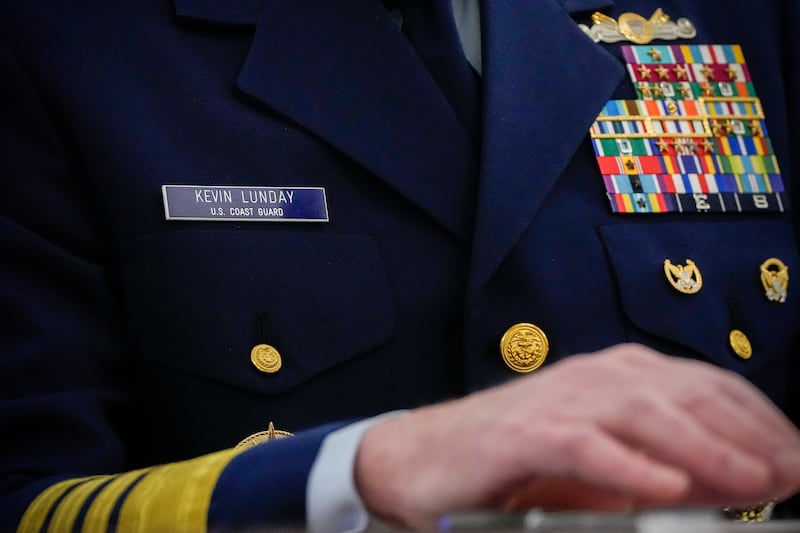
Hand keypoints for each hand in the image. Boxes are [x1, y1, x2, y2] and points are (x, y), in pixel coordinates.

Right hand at [354, 344, 799, 528]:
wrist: (426, 457)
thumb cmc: (519, 460)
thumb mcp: (604, 460)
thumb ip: (666, 464)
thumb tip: (739, 480)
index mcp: (617, 373)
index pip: (705, 385)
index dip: (760, 419)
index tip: (798, 457)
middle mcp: (594, 375)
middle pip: (685, 395)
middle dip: (749, 435)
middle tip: (795, 473)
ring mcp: (558, 401)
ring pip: (643, 413)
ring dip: (704, 448)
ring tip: (754, 482)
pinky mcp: (523, 433)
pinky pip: (584, 446)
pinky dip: (628, 466)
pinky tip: (666, 489)